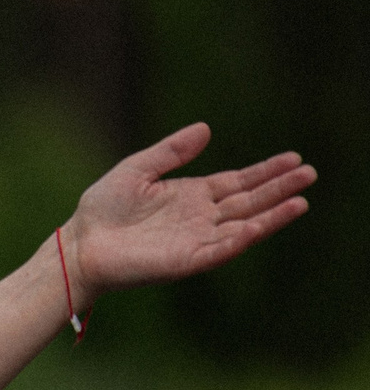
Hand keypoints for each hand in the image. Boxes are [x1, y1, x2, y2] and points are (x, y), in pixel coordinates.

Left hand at [66, 123, 313, 303]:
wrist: (80, 244)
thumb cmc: (103, 209)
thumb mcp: (138, 169)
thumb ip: (171, 151)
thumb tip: (206, 129)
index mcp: (191, 196)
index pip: (238, 182)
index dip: (265, 171)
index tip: (293, 158)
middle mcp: (200, 218)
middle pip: (248, 202)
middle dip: (279, 189)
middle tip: (309, 173)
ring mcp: (195, 240)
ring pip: (242, 226)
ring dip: (271, 216)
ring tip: (300, 201)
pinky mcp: (185, 260)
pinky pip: (218, 249)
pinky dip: (239, 239)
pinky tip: (258, 226)